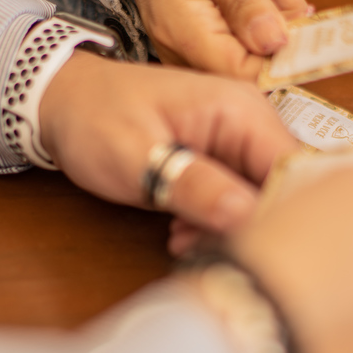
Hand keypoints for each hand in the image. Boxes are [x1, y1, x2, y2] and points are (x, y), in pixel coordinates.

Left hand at [39, 51, 298, 235]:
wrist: (61, 101)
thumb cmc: (94, 117)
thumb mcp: (137, 156)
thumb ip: (193, 185)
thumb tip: (246, 216)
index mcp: (241, 111)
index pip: (290, 169)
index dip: (279, 212)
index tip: (247, 248)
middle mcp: (249, 124)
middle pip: (280, 187)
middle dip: (250, 226)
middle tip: (206, 250)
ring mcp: (235, 143)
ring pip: (257, 200)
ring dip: (228, 230)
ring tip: (184, 242)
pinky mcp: (219, 162)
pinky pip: (235, 200)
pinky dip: (213, 224)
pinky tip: (181, 234)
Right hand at [121, 0, 310, 79]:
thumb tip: (274, 41)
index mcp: (181, 30)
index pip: (241, 73)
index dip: (281, 57)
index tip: (304, 21)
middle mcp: (180, 51)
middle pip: (249, 70)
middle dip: (282, 32)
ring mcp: (189, 52)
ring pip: (251, 59)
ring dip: (276, 22)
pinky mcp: (201, 47)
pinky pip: (243, 47)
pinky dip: (264, 20)